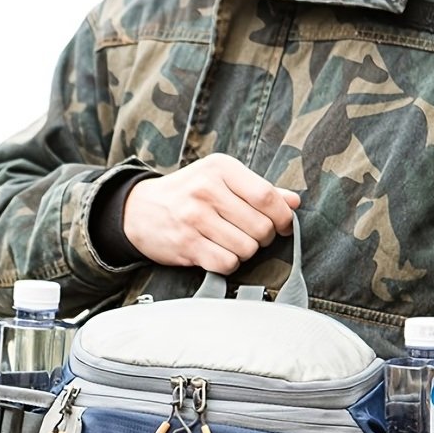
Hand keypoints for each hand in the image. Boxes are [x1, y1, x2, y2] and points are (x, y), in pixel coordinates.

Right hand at [123, 153, 300, 273]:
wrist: (139, 210)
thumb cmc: (188, 194)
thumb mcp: (221, 180)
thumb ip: (259, 190)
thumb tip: (294, 201)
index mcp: (221, 168)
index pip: (267, 196)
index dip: (283, 217)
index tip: (283, 225)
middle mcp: (207, 190)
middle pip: (261, 226)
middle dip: (263, 238)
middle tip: (251, 235)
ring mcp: (195, 218)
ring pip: (246, 248)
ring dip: (245, 252)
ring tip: (231, 243)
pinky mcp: (186, 244)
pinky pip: (227, 263)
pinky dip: (228, 264)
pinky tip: (218, 253)